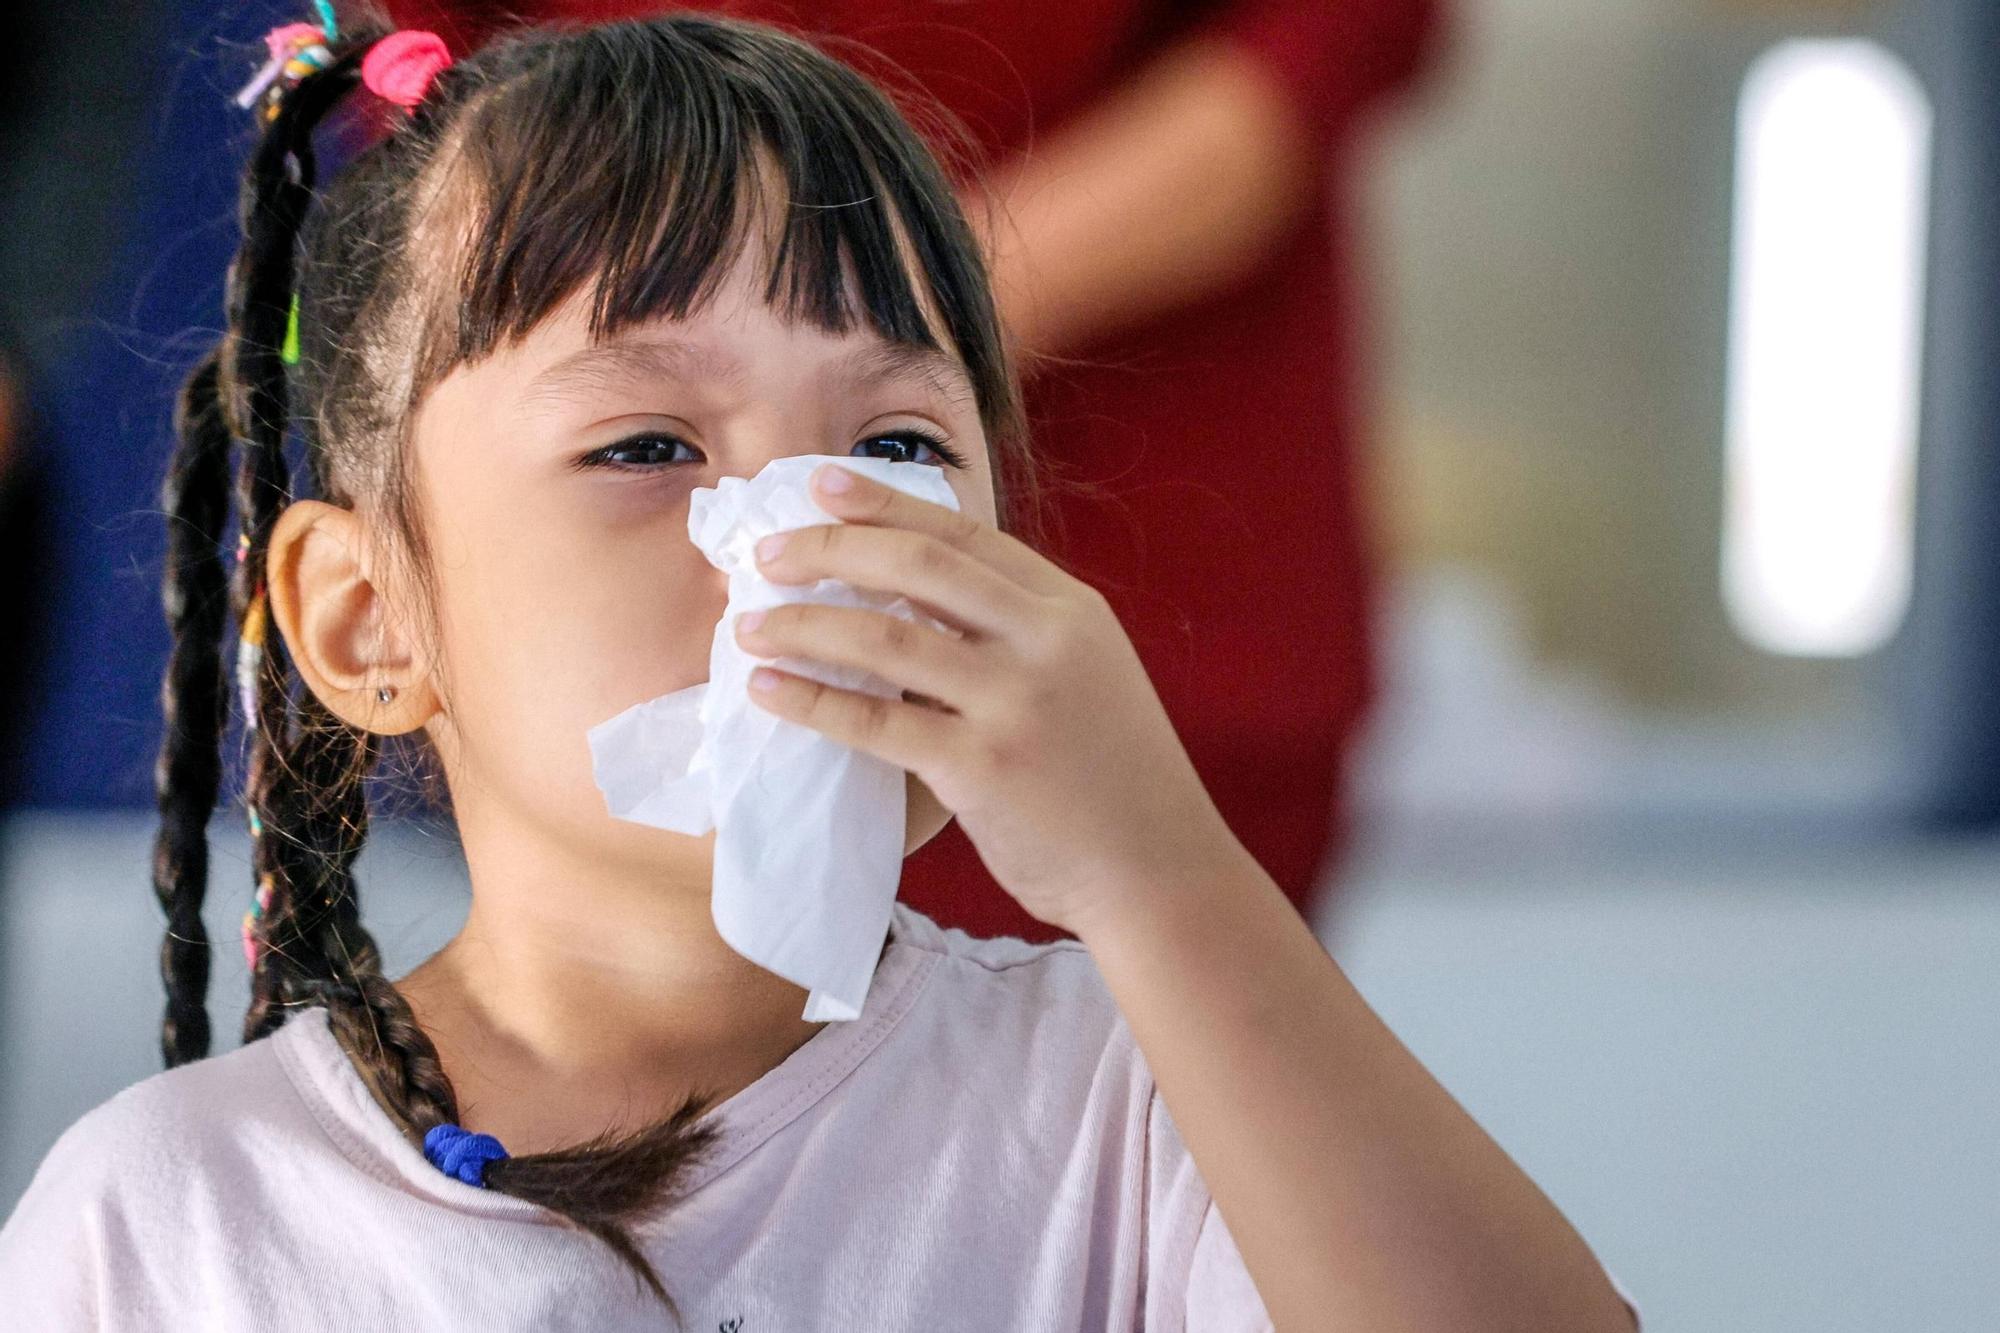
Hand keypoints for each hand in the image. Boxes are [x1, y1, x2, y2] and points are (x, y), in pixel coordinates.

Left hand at [734, 462, 1244, 936]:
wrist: (1159, 872)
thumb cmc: (1115, 781)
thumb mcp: (1088, 677)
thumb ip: (1020, 636)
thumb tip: (917, 605)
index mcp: (1069, 612)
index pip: (965, 536)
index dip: (885, 505)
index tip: (822, 487)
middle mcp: (1044, 642)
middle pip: (916, 564)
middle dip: (829, 548)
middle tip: (767, 553)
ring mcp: (1013, 703)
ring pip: (884, 638)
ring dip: (803, 625)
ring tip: (749, 626)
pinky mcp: (980, 768)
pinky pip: (875, 723)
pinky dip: (813, 701)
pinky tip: (768, 691)